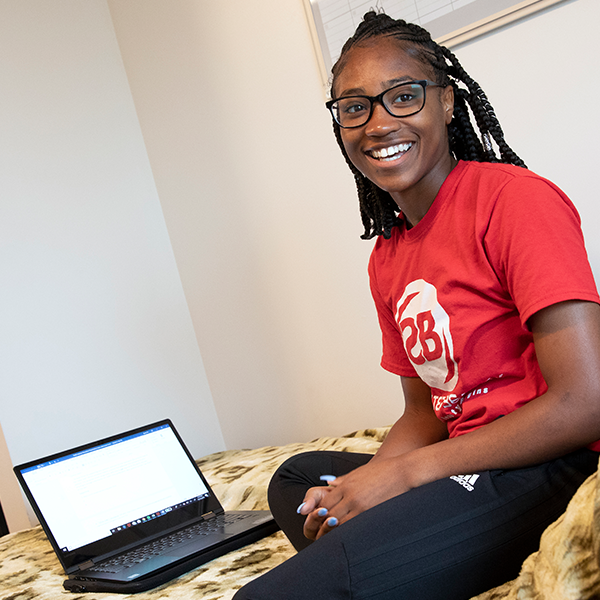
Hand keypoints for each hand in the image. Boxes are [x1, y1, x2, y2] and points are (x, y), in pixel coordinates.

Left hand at [298, 456, 412, 540]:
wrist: (402, 472)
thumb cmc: (381, 471)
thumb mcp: (358, 473)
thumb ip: (342, 480)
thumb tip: (329, 484)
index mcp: (346, 486)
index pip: (325, 504)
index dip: (320, 514)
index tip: (320, 521)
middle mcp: (350, 496)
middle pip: (330, 515)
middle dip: (325, 525)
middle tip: (323, 535)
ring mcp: (361, 506)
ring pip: (341, 524)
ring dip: (336, 531)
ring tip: (333, 539)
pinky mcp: (372, 513)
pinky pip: (356, 527)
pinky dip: (350, 532)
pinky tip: (350, 538)